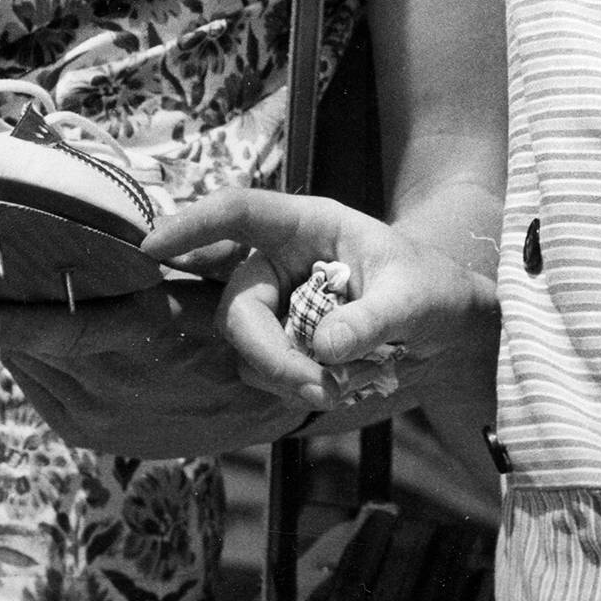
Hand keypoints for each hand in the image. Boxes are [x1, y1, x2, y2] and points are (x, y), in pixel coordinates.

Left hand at [0, 280, 311, 457]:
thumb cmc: (234, 324)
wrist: (261, 403)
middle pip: (35, 349)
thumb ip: (159, 255)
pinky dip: (28, 364)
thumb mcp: (209, 280)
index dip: (15, 322)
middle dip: (6, 314)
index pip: (68, 331)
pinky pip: (40, 395)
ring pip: (31, 372)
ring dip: (12, 340)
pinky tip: (26, 340)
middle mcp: (119, 386)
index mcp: (149, 339)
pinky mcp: (91, 437)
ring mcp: (101, 419)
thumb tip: (107, 226)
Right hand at [144, 188, 498, 419]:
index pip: (240, 212)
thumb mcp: (413, 298)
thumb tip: (322, 348)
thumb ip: (371, 319)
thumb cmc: (432, 291)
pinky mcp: (280, 342)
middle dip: (268, 352)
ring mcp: (277, 304)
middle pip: (238, 305)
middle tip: (318, 387)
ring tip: (342, 387)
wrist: (447, 332)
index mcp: (308, 225)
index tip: (152, 246)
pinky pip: (261, 372)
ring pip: (245, 347)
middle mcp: (281, 261)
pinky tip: (334, 387)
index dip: (193, 224)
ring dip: (285, 376)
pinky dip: (292, 388)